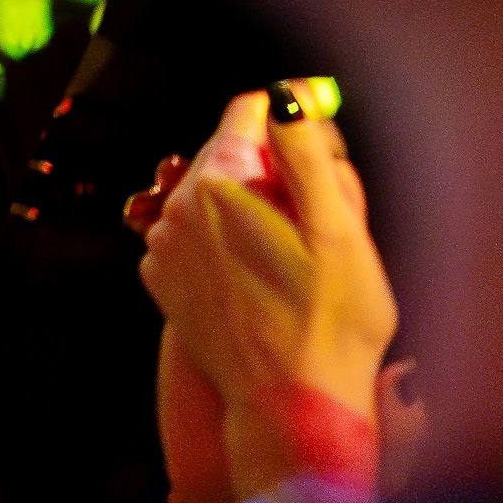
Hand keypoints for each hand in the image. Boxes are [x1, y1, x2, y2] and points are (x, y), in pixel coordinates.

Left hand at [138, 91, 394, 502]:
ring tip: (297, 250)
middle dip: (277, 164)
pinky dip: (228, 238)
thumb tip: (289, 98)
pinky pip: (199, 233)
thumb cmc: (331, 321)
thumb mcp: (340, 230)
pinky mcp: (162, 278)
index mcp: (222, 183)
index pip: (251, 111)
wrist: (290, 404)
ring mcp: (164, 244)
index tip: (324, 125)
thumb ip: (310, 154)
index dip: (293, 114)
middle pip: (232, 151)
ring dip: (252, 202)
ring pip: (215, 193)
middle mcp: (179, 206)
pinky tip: (263, 273)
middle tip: (325, 206)